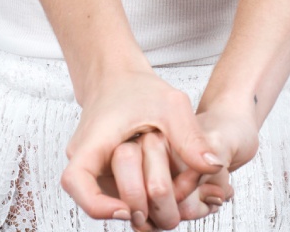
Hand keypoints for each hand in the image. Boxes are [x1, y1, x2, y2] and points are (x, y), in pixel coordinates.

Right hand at [60, 67, 225, 225]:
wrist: (119, 76)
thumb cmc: (139, 87)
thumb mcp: (171, 105)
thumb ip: (190, 136)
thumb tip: (214, 165)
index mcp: (92, 139)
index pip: (75, 182)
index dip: (97, 205)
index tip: (128, 209)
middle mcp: (84, 157)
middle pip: (95, 197)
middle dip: (128, 208)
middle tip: (161, 212)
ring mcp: (91, 166)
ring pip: (106, 198)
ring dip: (134, 204)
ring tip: (166, 200)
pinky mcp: (101, 170)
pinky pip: (114, 192)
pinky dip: (136, 195)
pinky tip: (159, 190)